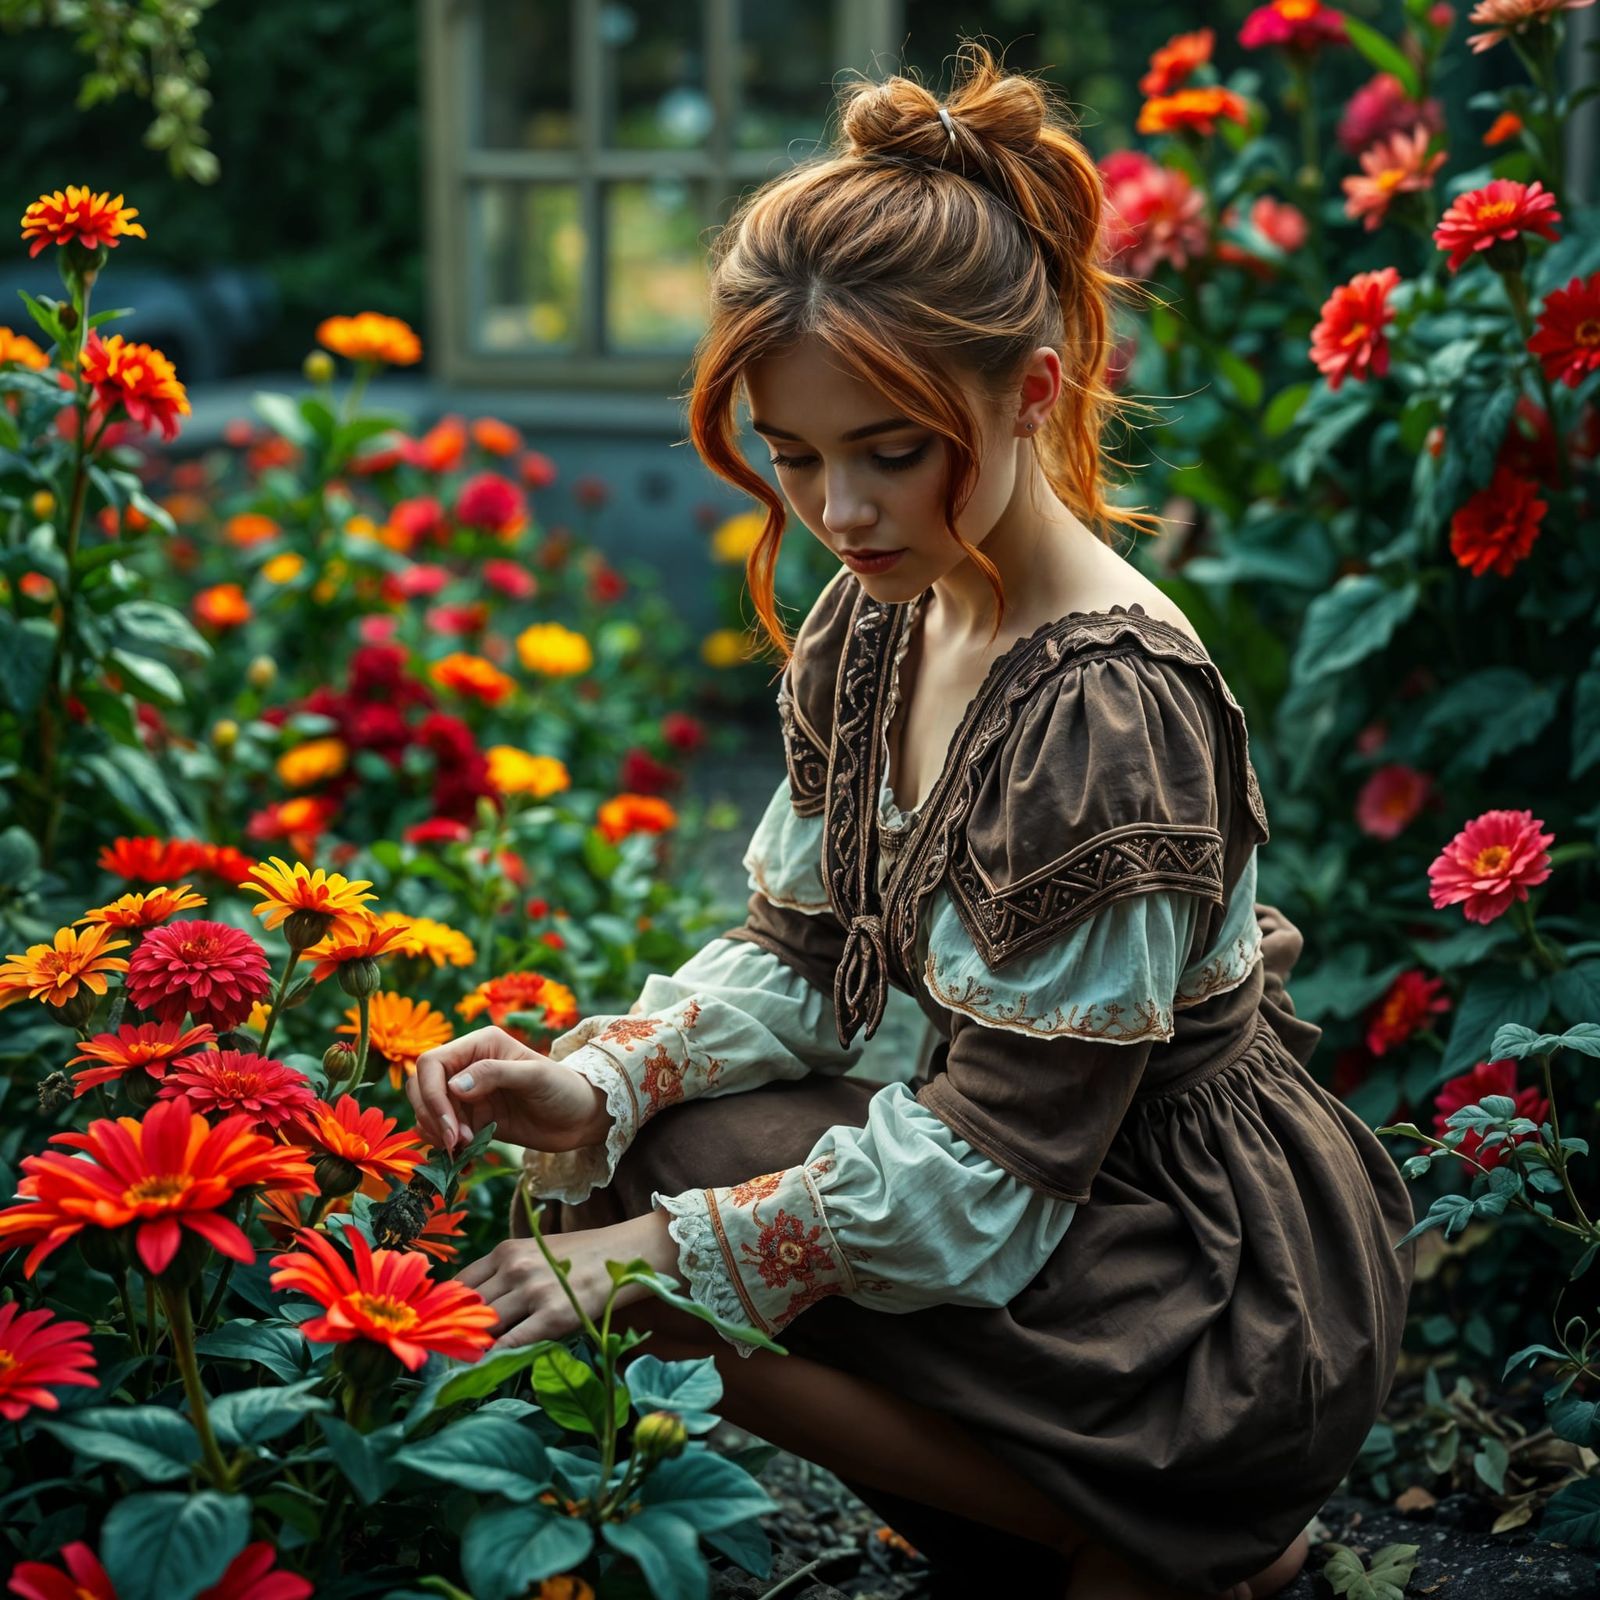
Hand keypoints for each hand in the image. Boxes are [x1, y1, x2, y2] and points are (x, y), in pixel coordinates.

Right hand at [407, 1025, 611, 1155]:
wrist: (582, 1118)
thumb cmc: (565, 1088)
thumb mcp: (535, 1076)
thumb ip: (496, 1074)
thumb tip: (454, 1086)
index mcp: (480, 1045)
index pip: (432, 1064)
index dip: (432, 1096)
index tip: (453, 1129)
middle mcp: (468, 1065)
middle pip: (422, 1087)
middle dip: (432, 1117)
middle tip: (457, 1143)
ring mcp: (468, 1094)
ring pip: (428, 1111)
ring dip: (437, 1133)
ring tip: (465, 1149)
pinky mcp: (472, 1119)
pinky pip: (442, 1131)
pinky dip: (444, 1146)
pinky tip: (463, 1159)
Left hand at [457, 1211, 680, 1352]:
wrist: (629, 1254)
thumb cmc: (580, 1257)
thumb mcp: (537, 1252)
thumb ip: (505, 1274)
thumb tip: (470, 1309)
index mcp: (506, 1250)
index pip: (459, 1286)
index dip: (446, 1313)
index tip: (440, 1332)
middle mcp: (515, 1267)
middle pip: (469, 1310)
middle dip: (456, 1335)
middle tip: (447, 1359)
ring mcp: (534, 1291)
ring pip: (487, 1328)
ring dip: (474, 1350)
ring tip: (463, 1369)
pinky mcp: (554, 1316)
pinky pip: (513, 1344)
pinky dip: (498, 1358)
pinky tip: (492, 1368)